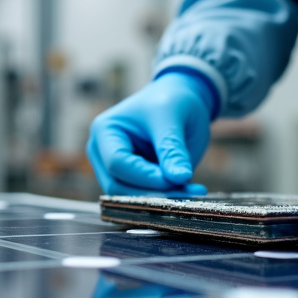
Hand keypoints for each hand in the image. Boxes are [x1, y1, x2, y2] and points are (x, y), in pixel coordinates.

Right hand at [87, 71, 214, 196]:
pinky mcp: (131, 180)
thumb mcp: (173, 118)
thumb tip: (180, 178)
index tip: (177, 178)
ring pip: (130, 197)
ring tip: (194, 190)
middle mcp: (102, 152)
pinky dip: (167, 197)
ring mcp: (114, 169)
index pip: (117, 163)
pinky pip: (144, 196)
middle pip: (118, 186)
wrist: (181, 99)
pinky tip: (190, 190)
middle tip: (189, 192)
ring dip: (162, 198)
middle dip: (153, 192)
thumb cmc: (172, 101)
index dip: (146, 176)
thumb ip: (173, 149)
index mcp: (104, 131)